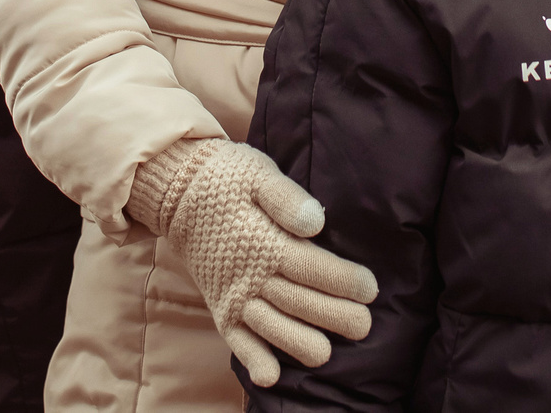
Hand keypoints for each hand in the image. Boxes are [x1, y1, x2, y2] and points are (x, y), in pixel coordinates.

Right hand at [128, 139, 377, 386]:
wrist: (179, 192)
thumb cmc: (229, 179)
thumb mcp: (258, 173)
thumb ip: (287, 198)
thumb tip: (317, 222)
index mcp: (265, 241)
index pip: (311, 267)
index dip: (343, 280)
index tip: (370, 289)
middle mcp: (249, 274)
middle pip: (297, 301)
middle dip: (333, 316)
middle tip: (364, 326)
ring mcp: (233, 295)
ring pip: (270, 326)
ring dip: (298, 342)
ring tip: (326, 354)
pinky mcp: (221, 307)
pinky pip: (236, 339)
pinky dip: (252, 359)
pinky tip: (270, 377)